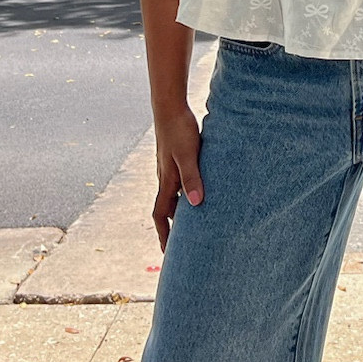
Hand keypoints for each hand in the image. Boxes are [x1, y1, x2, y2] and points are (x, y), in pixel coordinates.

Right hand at [152, 104, 203, 251]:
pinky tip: (201, 191)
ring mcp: (169, 168)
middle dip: (174, 227)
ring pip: (175, 196)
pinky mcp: (175, 158)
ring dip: (182, 210)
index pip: (161, 215)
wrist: (169, 107)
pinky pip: (180, 182)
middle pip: (168, 209)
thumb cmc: (179, 130)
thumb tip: (196, 204)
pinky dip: (187, 192)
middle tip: (185, 244)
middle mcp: (165, 178)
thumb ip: (192, 178)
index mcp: (166, 181)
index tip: (167, 253)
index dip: (163, 235)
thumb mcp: (188, 155)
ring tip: (197, 222)